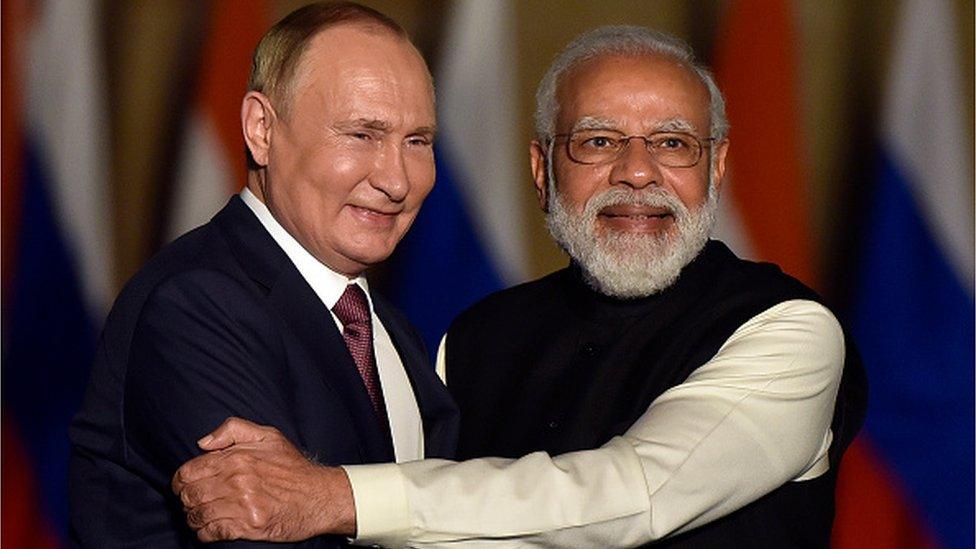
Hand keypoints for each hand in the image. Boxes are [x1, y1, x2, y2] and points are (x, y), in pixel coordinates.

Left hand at [172, 417, 356, 541]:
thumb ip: (233, 429)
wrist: (319, 496)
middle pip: (190, 496)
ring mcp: (242, 505)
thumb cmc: (293, 467)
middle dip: (187, 501)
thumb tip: (203, 442)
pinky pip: (212, 533)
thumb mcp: (268, 436)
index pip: (189, 472)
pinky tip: (211, 529)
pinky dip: (205, 533)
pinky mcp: (249, 526)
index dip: (181, 481)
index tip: (185, 486)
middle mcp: (236, 481)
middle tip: (194, 502)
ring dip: (195, 518)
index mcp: (236, 458)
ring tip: (202, 516)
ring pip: (198, 516)